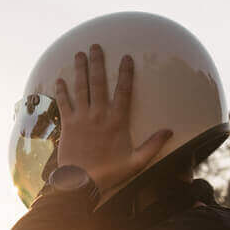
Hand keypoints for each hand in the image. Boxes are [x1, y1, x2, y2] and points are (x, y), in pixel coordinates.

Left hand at [54, 44, 171, 199]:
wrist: (81, 183)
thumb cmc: (109, 174)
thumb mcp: (135, 162)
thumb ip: (152, 146)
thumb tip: (169, 132)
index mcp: (117, 122)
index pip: (123, 91)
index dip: (125, 73)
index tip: (126, 57)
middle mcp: (99, 115)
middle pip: (98, 82)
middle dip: (97, 62)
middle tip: (96, 46)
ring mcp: (81, 118)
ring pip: (80, 88)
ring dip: (80, 69)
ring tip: (79, 54)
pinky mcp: (67, 125)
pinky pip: (64, 103)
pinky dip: (62, 91)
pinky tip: (60, 79)